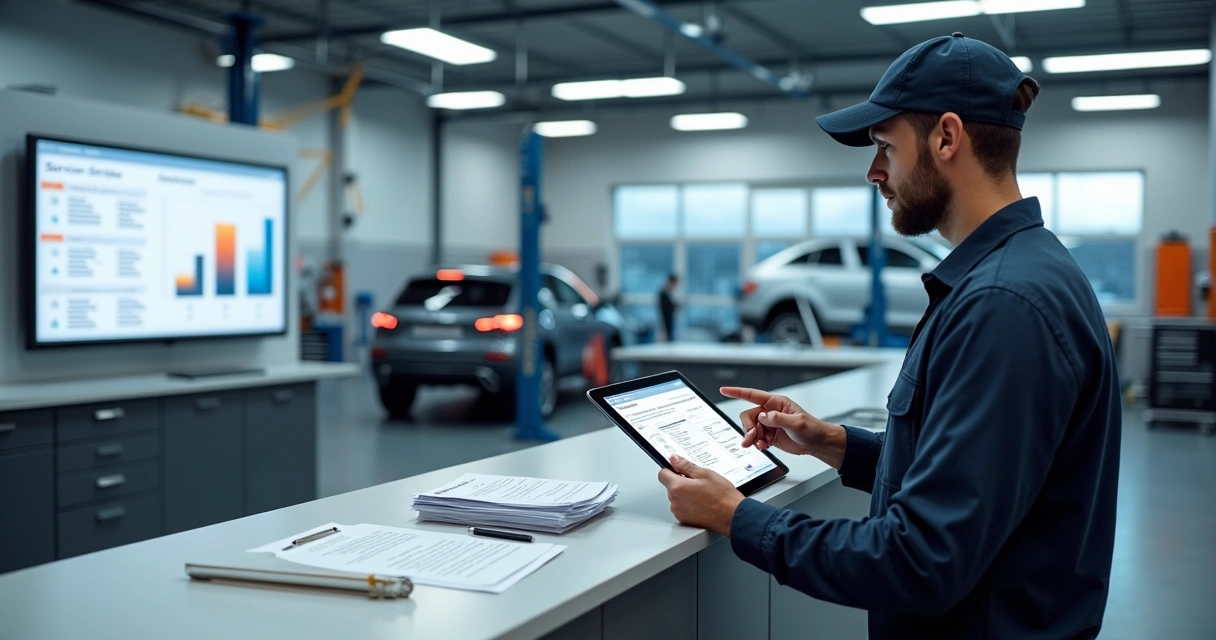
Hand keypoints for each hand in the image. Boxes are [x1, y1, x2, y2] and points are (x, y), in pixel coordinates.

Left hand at [658, 455, 744, 535]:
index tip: (679, 470)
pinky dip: (688, 504)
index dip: (671, 469)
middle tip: (697, 483)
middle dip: (680, 482)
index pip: (662, 474)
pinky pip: (681, 508)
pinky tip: (701, 503)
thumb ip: (686, 465)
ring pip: (676, 497)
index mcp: (678, 487)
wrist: (732, 516)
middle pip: (670, 486)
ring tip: (702, 494)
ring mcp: (679, 512)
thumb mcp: (705, 474)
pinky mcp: (684, 520)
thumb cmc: (722, 496)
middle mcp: (675, 501)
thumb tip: (674, 459)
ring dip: (684, 494)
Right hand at [720, 387, 846, 468]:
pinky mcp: (769, 435)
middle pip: (749, 416)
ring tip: (760, 445)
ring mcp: (769, 424)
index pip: (753, 395)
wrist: (817, 443)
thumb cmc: (812, 429)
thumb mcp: (797, 423)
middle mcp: (771, 412)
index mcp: (777, 403)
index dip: (737, 392)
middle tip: (753, 438)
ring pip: (750, 428)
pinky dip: (757, 443)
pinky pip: (756, 438)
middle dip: (749, 428)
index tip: (724, 390)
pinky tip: (764, 447)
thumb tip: (763, 416)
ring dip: (752, 438)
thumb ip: (778, 419)